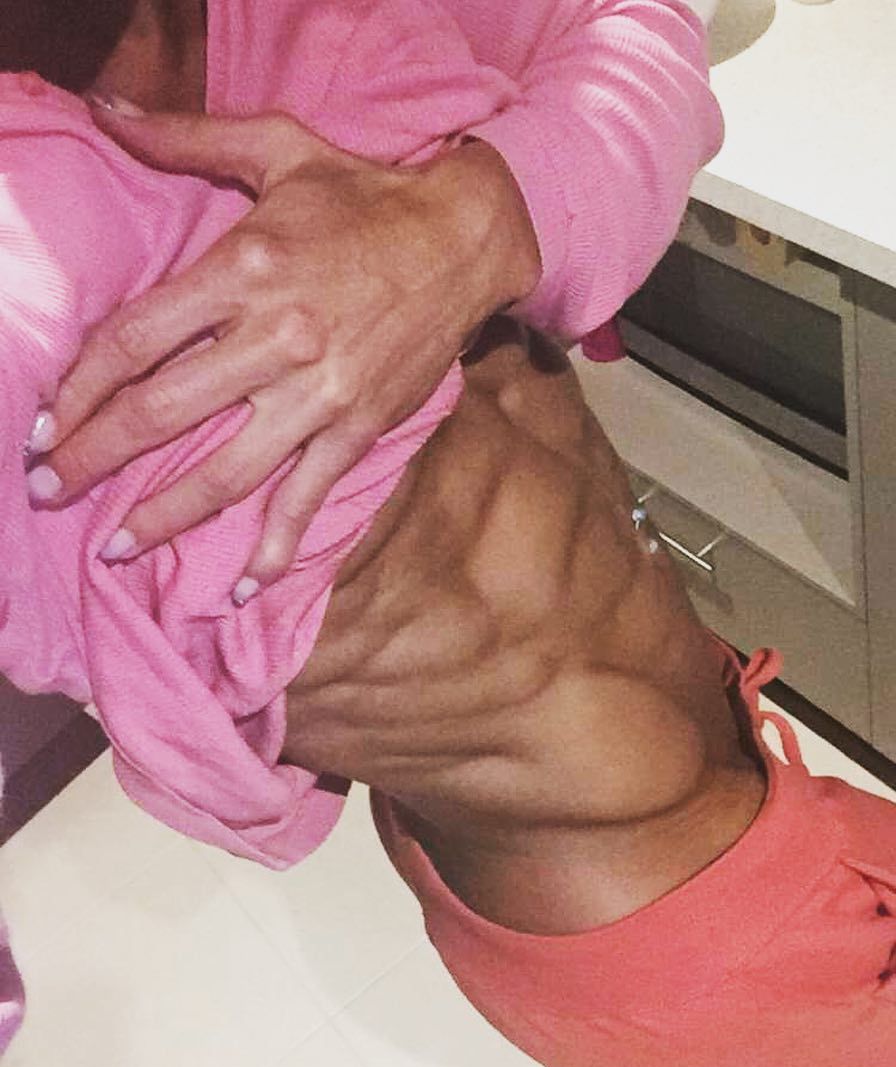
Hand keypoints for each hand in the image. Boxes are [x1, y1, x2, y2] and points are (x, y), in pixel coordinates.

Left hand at [28, 105, 539, 599]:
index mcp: (243, 267)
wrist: (466, 237)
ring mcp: (320, 393)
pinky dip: (273, 550)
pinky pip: (306, 499)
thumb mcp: (279, 147)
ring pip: (225, 472)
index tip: (47, 425)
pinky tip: (239, 591)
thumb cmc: (365, 195)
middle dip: (94, 460)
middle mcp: (275, 338)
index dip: (80, 388)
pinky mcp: (359, 428)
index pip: (134, 341)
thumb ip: (186, 135)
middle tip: (49, 492)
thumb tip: (105, 108)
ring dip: (163, 517)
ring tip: (116, 548)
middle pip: (162, 414)